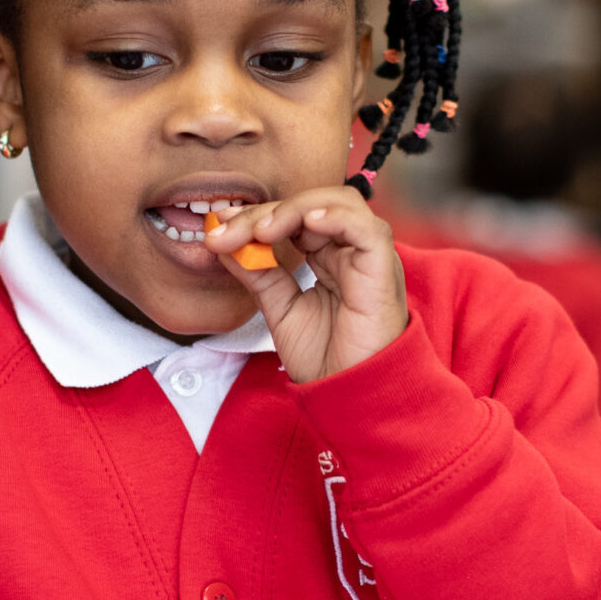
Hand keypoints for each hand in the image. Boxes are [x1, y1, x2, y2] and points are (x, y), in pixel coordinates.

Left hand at [204, 187, 408, 383]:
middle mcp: (350, 251)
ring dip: (294, 209)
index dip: (256, 216)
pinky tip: (307, 222)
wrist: (349, 395)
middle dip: (264, 213)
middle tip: (227, 231)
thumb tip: (225, 244)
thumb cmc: (325, 358)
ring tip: (262, 230)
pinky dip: (336, 217)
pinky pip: (367, 229)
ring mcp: (368, 258)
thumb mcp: (279, 309)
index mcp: (329, 257)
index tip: (217, 229)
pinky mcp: (382, 270)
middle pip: (310, 205)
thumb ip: (258, 274)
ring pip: (340, 204)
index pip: (293, 218)